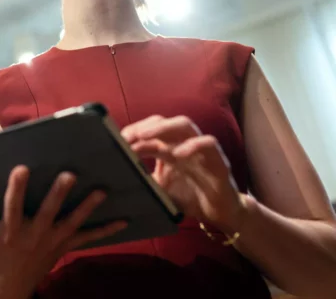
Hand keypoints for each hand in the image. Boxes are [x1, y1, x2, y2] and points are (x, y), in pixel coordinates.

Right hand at [0, 166, 126, 298]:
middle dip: (59, 194)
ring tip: (102, 191)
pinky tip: (124, 218)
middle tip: (70, 174)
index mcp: (10, 230)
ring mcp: (53, 241)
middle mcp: (34, 235)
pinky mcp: (65, 246)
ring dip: (88, 207)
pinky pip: (88, 238)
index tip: (20, 168)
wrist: (10, 287)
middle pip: (49, 211)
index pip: (12, 206)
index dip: (16, 188)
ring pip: (73, 222)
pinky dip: (106, 230)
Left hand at [121, 115, 247, 232]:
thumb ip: (143, 181)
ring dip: (163, 128)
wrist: (220, 214)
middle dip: (144, 126)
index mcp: (168, 148)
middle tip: (126, 136)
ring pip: (185, 125)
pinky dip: (193, 145)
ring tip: (144, 136)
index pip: (149, 130)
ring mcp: (200, 149)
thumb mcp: (159, 189)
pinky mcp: (218, 160)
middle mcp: (183, 144)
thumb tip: (117, 179)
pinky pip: (209, 143)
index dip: (133, 133)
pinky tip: (178, 154)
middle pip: (164, 122)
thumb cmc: (189, 198)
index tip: (115, 141)